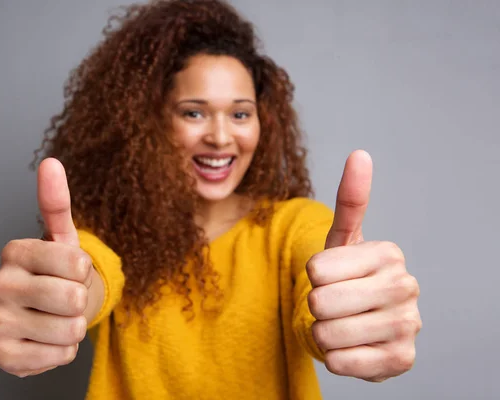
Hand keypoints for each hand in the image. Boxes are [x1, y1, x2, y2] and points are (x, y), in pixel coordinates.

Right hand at [0, 158, 92, 377]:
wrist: (45, 314)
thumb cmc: (58, 274)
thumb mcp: (63, 238)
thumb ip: (57, 202)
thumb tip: (51, 163)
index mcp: (14, 251)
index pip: (78, 264)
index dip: (84, 273)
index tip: (69, 272)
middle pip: (73, 299)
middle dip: (79, 302)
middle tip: (63, 298)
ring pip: (69, 330)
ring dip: (73, 328)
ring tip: (55, 318)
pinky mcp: (2, 355)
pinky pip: (59, 356)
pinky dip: (62, 351)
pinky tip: (45, 339)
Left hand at [307, 150, 420, 381]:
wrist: (358, 325)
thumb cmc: (346, 280)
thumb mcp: (343, 240)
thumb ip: (350, 200)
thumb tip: (360, 154)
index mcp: (388, 254)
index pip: (316, 269)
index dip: (312, 277)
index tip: (330, 278)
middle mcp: (406, 287)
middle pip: (320, 302)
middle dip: (315, 307)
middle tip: (333, 305)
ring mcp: (408, 326)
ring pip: (328, 334)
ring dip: (323, 333)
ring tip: (341, 325)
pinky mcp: (401, 360)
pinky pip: (341, 363)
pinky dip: (334, 358)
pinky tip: (351, 348)